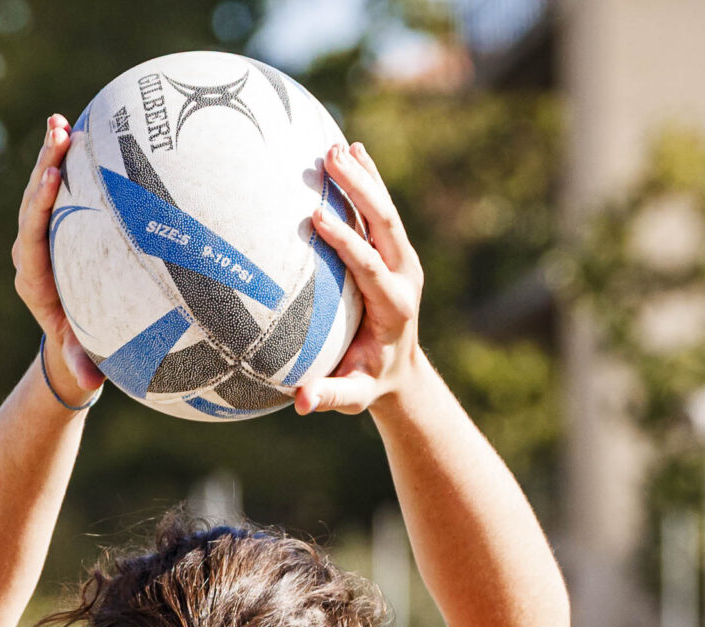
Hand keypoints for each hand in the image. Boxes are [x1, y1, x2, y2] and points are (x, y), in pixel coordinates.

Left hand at [12, 114, 102, 400]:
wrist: (67, 348)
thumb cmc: (81, 353)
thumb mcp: (81, 358)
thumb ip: (81, 365)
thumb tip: (88, 382)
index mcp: (33, 279)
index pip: (32, 235)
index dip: (41, 205)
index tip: (52, 177)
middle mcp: (29, 253)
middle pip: (32, 203)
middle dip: (42, 168)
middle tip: (58, 134)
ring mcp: (38, 238)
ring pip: (39, 192)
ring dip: (49, 157)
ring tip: (60, 121)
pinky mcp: (52, 229)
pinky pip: (55, 193)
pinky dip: (62, 164)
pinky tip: (76, 130)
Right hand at [295, 140, 424, 415]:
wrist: (401, 371)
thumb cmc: (368, 382)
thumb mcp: (353, 394)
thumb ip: (330, 395)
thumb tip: (300, 403)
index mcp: (395, 306)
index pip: (369, 266)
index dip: (346, 241)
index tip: (316, 216)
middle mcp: (404, 275)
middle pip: (384, 223)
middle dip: (360, 189)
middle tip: (330, 158)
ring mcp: (401, 258)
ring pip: (384, 209)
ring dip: (363, 175)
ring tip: (335, 144)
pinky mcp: (394, 250)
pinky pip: (380, 209)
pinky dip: (367, 178)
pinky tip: (350, 147)